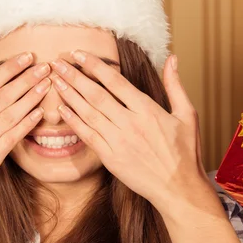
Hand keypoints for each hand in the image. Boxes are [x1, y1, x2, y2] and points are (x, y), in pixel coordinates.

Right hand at [0, 55, 50, 212]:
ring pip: (12, 114)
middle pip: (4, 95)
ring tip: (47, 84)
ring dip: (31, 98)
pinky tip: (40, 113)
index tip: (27, 56)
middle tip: (46, 66)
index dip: (10, 68)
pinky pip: (13, 137)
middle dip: (27, 79)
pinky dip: (27, 124)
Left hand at [49, 51, 207, 206]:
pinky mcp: (110, 158)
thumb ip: (175, 85)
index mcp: (148, 110)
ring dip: (69, 96)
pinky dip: (74, 121)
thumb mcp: (187, 115)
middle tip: (57, 63)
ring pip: (88, 113)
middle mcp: (130, 124)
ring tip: (55, 81)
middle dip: (74, 77)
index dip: (95, 66)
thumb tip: (172, 58)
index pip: (116, 82)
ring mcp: (119, 142)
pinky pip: (88, 136)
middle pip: (96, 95)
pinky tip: (62, 109)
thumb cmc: (185, 152)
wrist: (178, 188)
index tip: (79, 54)